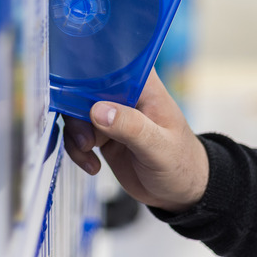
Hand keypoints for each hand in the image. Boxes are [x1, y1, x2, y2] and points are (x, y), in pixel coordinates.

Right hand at [63, 69, 208, 212]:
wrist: (179, 192)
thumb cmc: (181, 163)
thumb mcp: (159, 147)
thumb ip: (131, 127)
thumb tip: (98, 110)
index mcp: (143, 84)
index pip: (111, 63)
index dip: (88, 72)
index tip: (76, 93)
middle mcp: (124, 94)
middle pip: (85, 88)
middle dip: (76, 113)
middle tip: (86, 140)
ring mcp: (112, 114)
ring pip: (77, 112)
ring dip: (76, 134)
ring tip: (88, 152)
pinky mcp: (102, 134)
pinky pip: (77, 135)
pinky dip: (78, 151)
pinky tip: (93, 166)